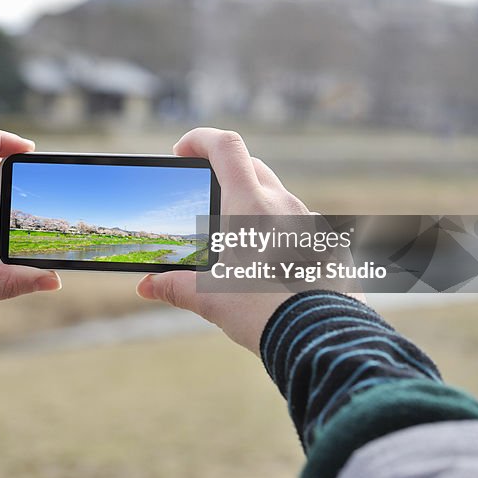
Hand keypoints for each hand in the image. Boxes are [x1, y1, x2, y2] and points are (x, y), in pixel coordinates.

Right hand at [136, 127, 362, 353]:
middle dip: (225, 171)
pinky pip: (301, 226)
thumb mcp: (210, 298)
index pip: (226, 147)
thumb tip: (147, 286)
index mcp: (250, 205)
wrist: (321, 338)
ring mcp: (311, 223)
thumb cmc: (262, 313)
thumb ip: (175, 285)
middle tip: (206, 193)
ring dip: (255, 206)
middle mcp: (283, 204)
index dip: (201, 138)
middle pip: (251, 166)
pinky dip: (281, 233)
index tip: (182, 151)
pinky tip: (272, 264)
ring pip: (278, 198)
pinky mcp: (329, 245)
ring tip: (238, 240)